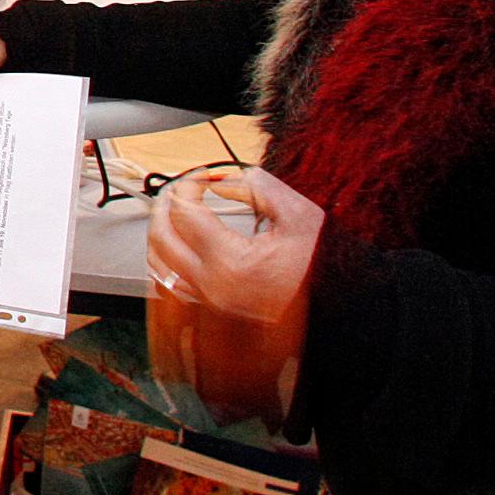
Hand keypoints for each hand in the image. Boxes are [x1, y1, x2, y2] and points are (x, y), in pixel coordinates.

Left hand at [145, 167, 322, 426]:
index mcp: (230, 262)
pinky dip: (165, 262)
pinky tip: (177, 247)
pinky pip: (169, 288)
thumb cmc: (324, 270)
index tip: (201, 176)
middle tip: (179, 188)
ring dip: (160, 232)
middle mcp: (210, 289)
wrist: (338, 318)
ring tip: (174, 212)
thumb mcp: (300, 216)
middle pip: (159, 236)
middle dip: (164, 204)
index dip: (189, 183)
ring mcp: (206, 307)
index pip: (185, 211)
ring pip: (156, 264)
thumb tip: (221, 181)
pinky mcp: (208, 318)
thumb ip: (258, 188)